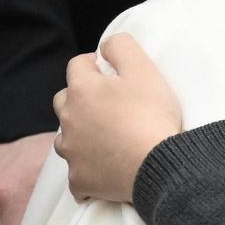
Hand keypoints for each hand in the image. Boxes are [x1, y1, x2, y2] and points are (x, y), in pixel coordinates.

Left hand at [52, 34, 183, 203]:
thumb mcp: (145, 70)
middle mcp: (69, 119)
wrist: (160, 166)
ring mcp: (72, 152)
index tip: (114, 73)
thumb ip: (122, 47)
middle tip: (110, 104)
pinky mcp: (79, 179)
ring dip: (81, 134)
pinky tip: (105, 169)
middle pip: (64, 100)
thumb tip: (106, 45)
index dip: (96, 64)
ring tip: (107, 137)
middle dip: (81, 98)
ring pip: (66, 137)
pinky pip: (76, 173)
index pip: (78, 65)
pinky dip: (88, 169)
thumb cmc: (152, 117)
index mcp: (82, 90)